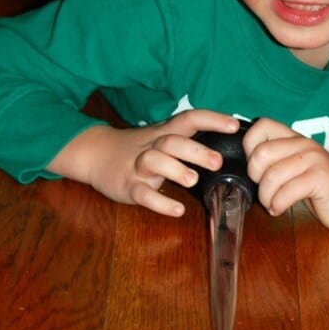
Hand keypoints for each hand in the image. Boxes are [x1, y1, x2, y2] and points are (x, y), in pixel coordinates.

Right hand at [47, 110, 238, 216]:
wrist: (94, 153)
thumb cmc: (138, 148)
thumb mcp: (161, 137)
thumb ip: (187, 139)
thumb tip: (225, 146)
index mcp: (165, 133)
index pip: (189, 119)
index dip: (212, 119)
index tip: (234, 125)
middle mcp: (152, 146)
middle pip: (173, 141)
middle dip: (196, 150)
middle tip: (218, 162)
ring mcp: (138, 166)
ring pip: (155, 162)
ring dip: (175, 169)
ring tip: (192, 181)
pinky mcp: (128, 187)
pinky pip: (143, 194)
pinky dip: (160, 203)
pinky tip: (177, 210)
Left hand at [243, 118, 328, 230]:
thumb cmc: (322, 189)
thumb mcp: (296, 169)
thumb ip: (276, 162)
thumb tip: (245, 166)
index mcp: (294, 139)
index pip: (261, 126)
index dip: (249, 147)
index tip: (256, 170)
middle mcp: (303, 144)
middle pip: (261, 153)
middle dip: (255, 178)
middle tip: (264, 191)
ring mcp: (313, 159)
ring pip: (271, 175)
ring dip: (266, 197)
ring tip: (272, 205)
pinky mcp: (320, 178)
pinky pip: (286, 191)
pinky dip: (278, 205)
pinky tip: (280, 209)